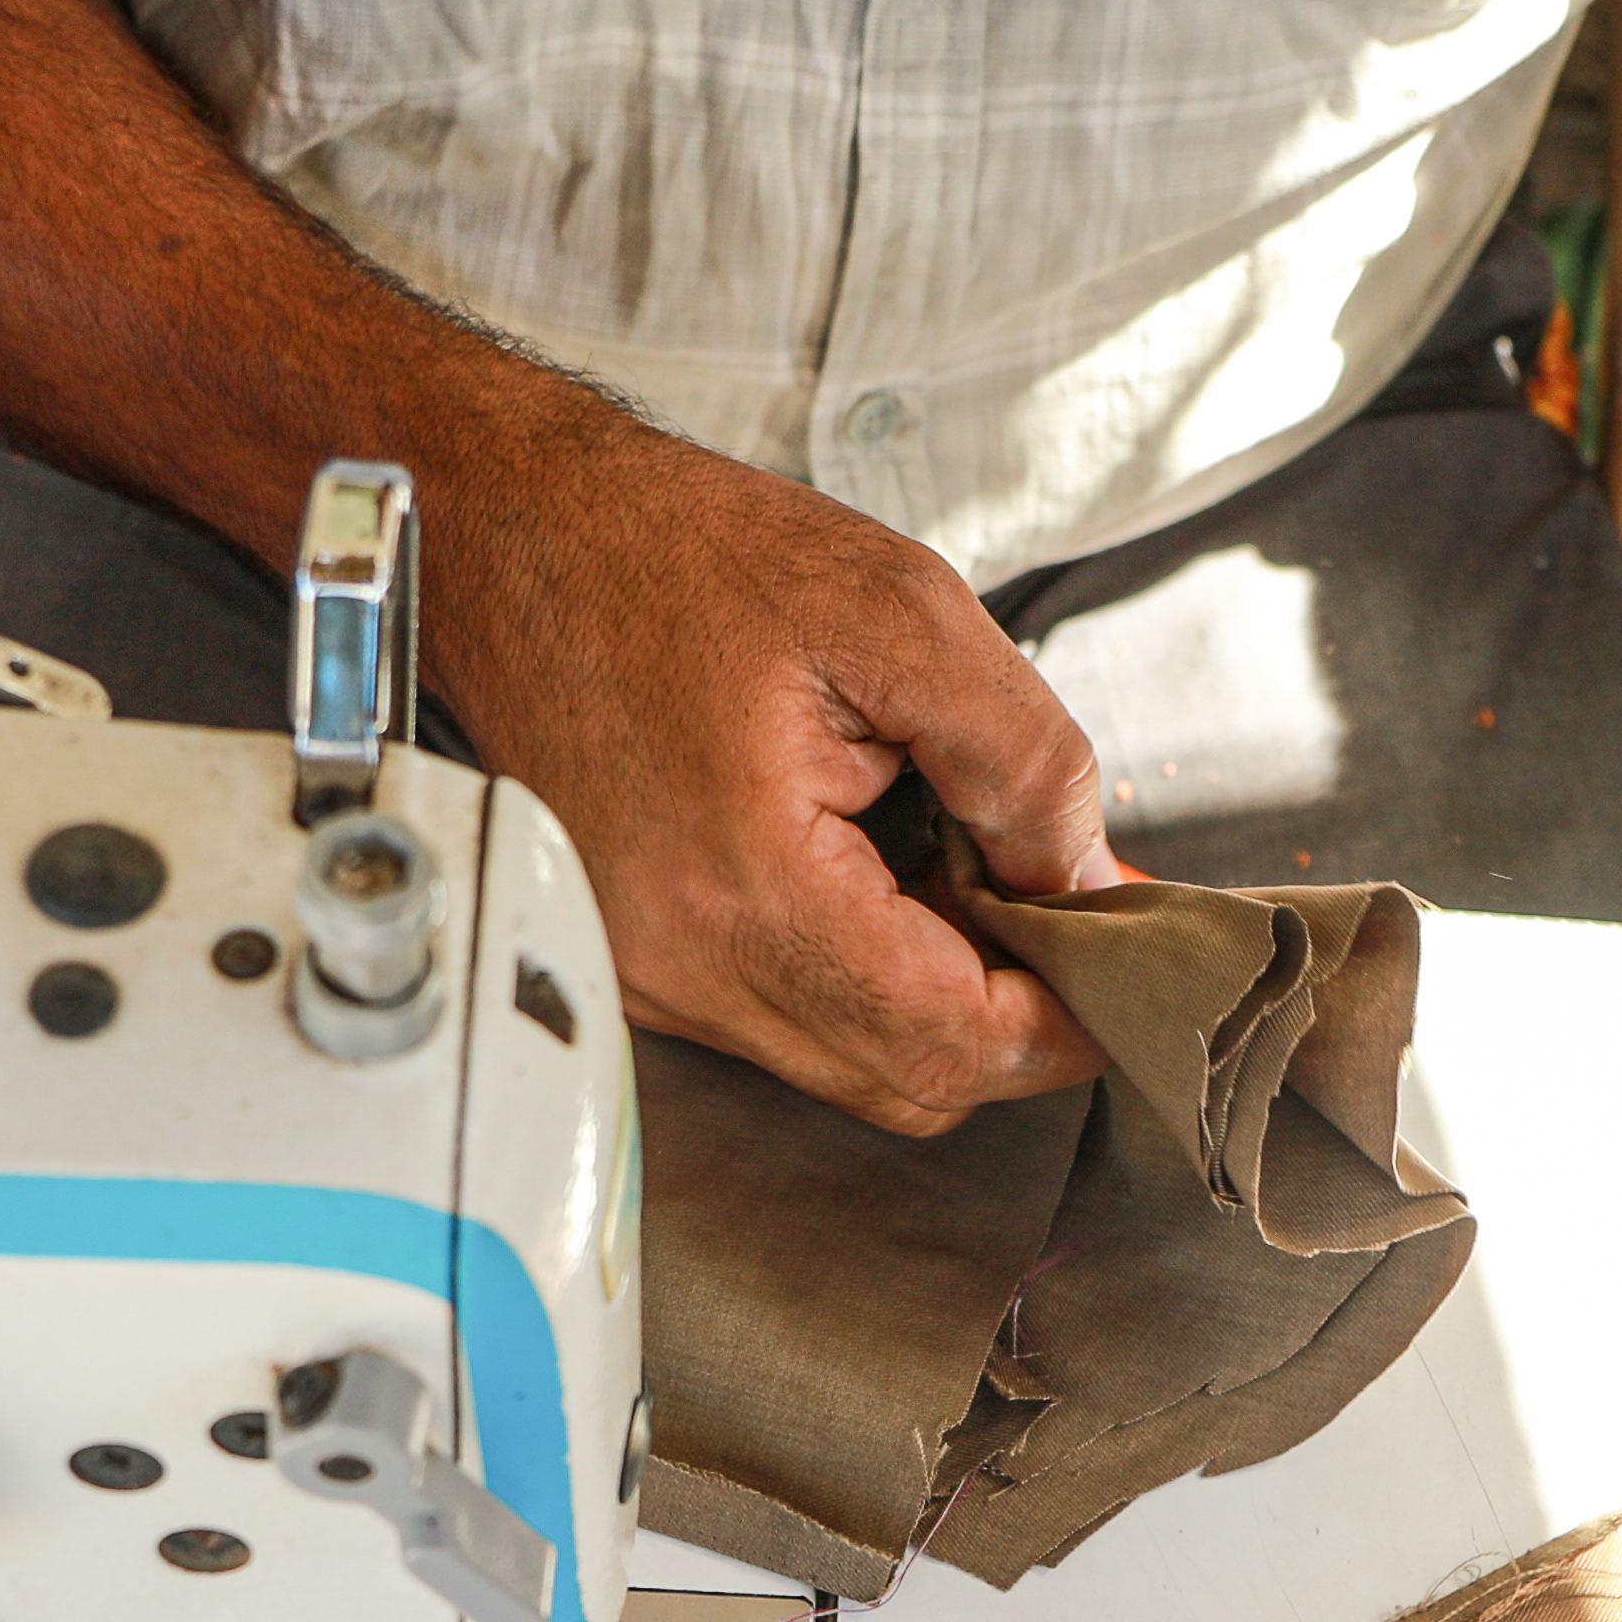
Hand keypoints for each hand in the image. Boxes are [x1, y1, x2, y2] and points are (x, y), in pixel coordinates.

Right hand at [436, 411, 1107, 1134]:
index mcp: (747, 891)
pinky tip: (867, 867)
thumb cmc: (672, 554)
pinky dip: (859, 975)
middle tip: (1049, 902)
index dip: (1062, 1017)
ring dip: (932, 994)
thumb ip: (1023, 757)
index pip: (949, 1041)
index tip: (1113, 952)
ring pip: (849, 1066)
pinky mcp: (637, 965)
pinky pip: (784, 1022)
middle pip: (906, 1084)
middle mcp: (682, 968)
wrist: (507, 536)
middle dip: (1009, 1015)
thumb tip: (1085, 880)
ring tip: (946, 859)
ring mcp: (649, 980)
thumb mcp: (901, 612)